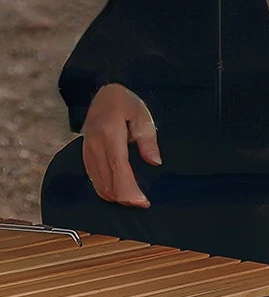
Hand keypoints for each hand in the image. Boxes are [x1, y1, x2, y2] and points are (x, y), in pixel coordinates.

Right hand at [81, 83, 160, 207]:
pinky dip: (107, 190)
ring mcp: (88, 151)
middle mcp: (94, 144)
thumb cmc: (126, 104)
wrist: (104, 94)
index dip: (129, 190)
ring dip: (116, 196)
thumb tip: (154, 162)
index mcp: (109, 133)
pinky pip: (94, 180)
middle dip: (125, 197)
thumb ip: (148, 139)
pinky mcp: (86, 155)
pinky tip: (119, 193)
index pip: (118, 168)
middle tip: (143, 202)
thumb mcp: (143, 116)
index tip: (141, 202)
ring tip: (135, 199)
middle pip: (107, 181)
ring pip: (99, 184)